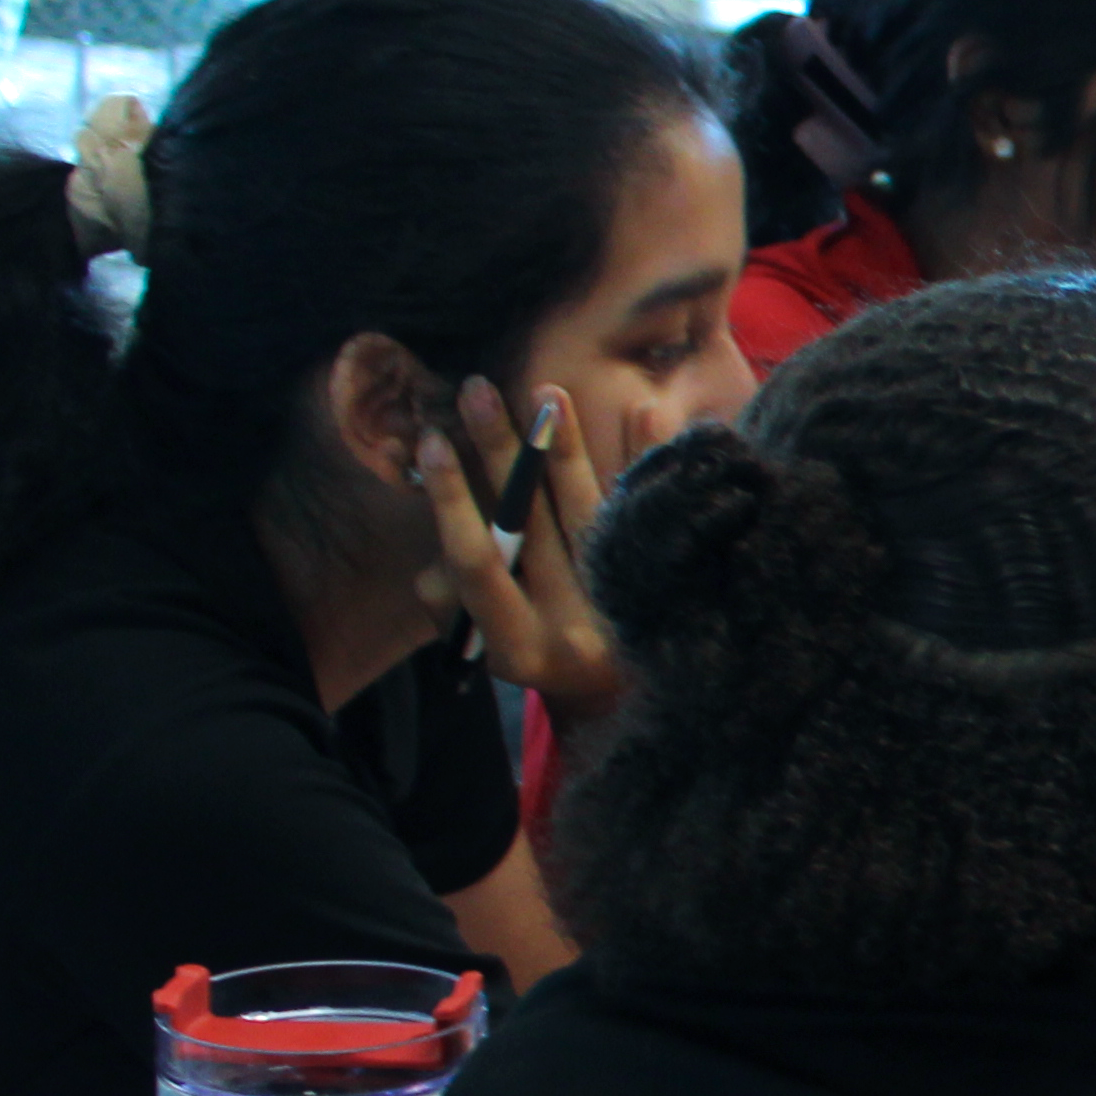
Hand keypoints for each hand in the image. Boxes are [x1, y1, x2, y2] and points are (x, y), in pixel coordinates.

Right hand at [406, 373, 617, 711]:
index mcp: (518, 646)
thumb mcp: (490, 645)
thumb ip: (457, 597)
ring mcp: (622, 602)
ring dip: (564, 449)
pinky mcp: (662, 584)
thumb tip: (451, 524)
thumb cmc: (537, 658)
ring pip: (588, 511)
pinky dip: (645, 463)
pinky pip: (650, 516)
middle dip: (503, 454)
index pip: (477, 563)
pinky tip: (649, 412)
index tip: (432, 442)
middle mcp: (573, 624)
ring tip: (547, 393)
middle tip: (478, 391)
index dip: (452, 502)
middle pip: (532, 525)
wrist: (629, 704)